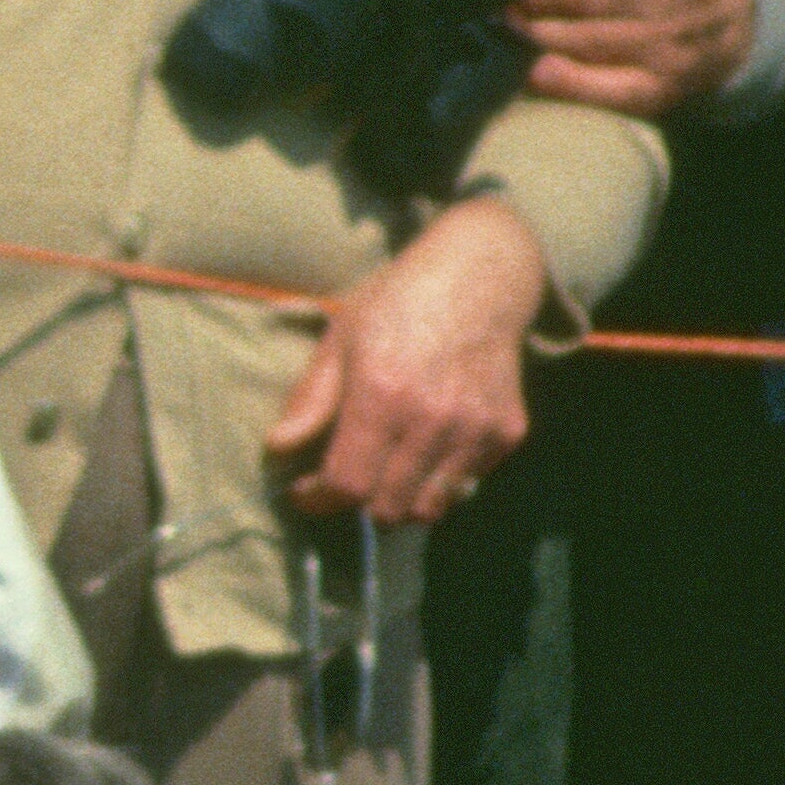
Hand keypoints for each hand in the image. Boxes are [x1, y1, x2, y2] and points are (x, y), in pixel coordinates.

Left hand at [265, 195, 543, 524]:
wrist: (481, 275)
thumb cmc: (399, 302)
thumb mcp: (341, 337)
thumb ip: (311, 398)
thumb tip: (278, 448)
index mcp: (382, 393)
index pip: (348, 486)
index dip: (319, 499)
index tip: (305, 491)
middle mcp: (433, 418)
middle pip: (388, 509)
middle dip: (358, 503)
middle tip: (346, 478)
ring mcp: (476, 428)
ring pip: (430, 508)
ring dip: (402, 498)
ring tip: (387, 467)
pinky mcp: (507, 432)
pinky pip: (466, 484)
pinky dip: (442, 478)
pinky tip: (428, 442)